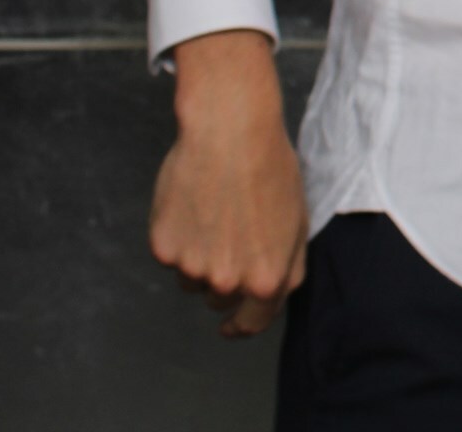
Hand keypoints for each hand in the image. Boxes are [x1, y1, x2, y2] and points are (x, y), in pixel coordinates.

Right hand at [149, 30, 307, 337]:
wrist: (230, 133)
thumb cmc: (270, 169)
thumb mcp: (297, 221)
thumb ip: (288, 267)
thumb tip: (273, 293)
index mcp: (265, 279)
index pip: (253, 322)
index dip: (243, 326)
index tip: (232, 328)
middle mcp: (226, 281)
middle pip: (220, 300)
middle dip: (225, 280)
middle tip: (230, 238)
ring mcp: (191, 266)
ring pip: (191, 280)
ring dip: (199, 260)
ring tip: (214, 213)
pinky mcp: (163, 247)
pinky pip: (171, 255)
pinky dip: (178, 238)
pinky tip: (193, 204)